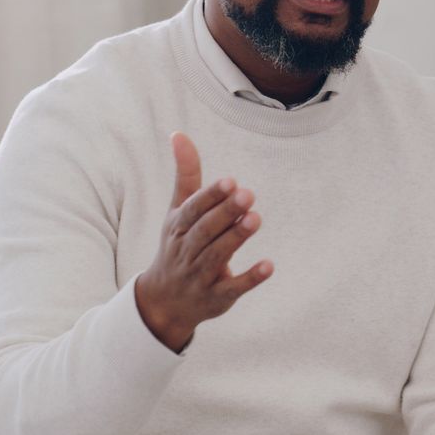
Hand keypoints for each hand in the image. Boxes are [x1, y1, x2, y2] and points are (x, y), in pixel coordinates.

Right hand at [134, 133, 272, 351]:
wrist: (165, 301)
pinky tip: (269, 266)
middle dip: (225, 213)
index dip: (210, 196)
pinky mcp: (216, 297)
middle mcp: (186, 251)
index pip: (193, 209)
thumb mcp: (177, 211)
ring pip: (217, 256)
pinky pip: (232, 288)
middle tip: (248, 194)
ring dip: (236, 238)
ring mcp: (200, 276)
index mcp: (178, 227)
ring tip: (256, 219)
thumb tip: (179, 134)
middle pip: (205, 231)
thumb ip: (185, 175)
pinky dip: (250, 278)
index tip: (230, 180)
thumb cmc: (178, 245)